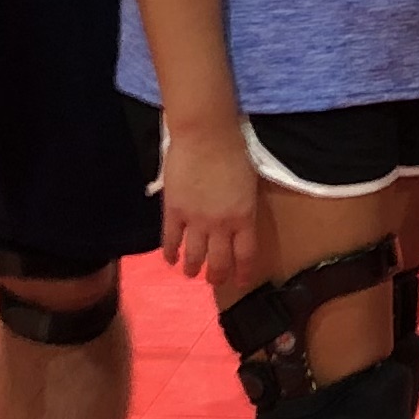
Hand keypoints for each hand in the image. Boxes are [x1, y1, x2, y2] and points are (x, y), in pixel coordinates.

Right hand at [157, 117, 268, 289]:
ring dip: (192, 268)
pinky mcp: (173, 211)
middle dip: (216, 276)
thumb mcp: (249, 185)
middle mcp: (221, 225)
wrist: (206, 136)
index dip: (242, 273)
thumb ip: (243, 208)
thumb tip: (238, 223)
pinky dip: (169, 252)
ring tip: (191, 273)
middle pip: (219, 261)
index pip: (245, 255)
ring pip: (194, 256)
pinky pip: (170, 239)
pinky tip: (169, 259)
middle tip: (214, 280)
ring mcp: (195, 220)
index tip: (239, 282)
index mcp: (245, 218)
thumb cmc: (234, 152)